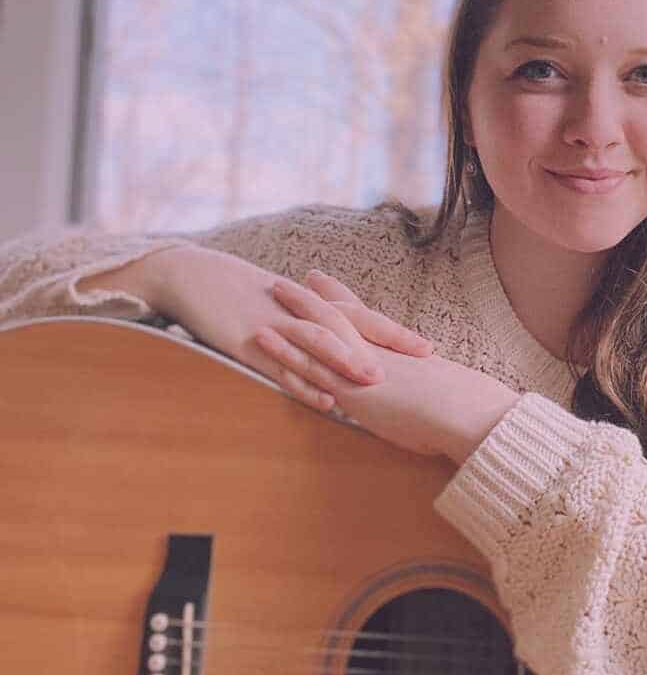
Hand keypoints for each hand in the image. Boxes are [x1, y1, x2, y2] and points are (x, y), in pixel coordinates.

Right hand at [129, 247, 432, 412]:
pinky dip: (303, 383)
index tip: (427, 347)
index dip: (393, 332)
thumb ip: (310, 322)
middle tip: (423, 357)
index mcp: (309, 303)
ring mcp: (274, 327)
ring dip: (346, 360)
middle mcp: (298, 312)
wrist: (191, 276)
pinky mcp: (247, 344)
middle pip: (350, 325)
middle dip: (386, 342)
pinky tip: (324, 399)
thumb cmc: (239, 292)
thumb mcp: (281, 304)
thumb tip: (342, 344)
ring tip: (375, 379)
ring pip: (316, 343)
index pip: (360, 316)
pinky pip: (280, 367)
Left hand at [255, 271, 518, 460]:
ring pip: (319, 331)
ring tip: (270, 291)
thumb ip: (418, 390)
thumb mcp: (435, 395)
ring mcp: (358, 366)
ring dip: (292, 311)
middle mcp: (374, 353)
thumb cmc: (458, 411)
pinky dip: (283, 349)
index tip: (325, 283)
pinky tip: (261, 339)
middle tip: (296, 278)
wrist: (461, 412)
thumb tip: (417, 398)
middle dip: (316, 297)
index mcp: (394, 354)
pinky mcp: (346, 386)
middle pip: (340, 314)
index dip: (343, 299)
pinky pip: (308, 364)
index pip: (364, 319)